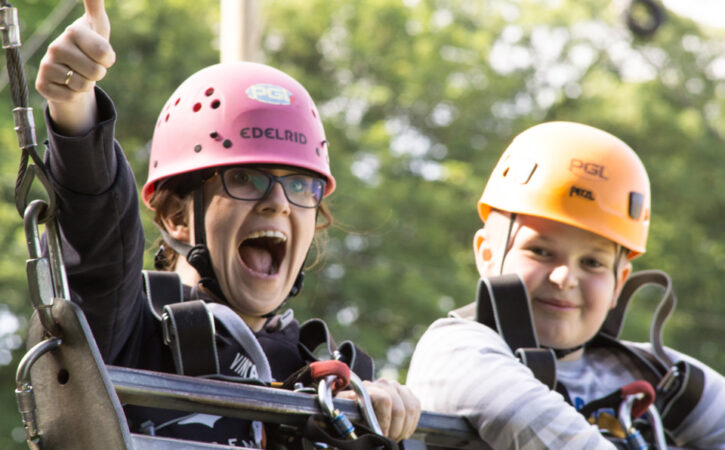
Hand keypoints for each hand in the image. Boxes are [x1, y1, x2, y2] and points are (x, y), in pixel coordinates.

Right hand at [35, 0, 114, 134]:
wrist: (70, 67)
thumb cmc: (90, 45)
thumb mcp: (99, 26)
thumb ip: (96, 6)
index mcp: (73, 31)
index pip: (105, 55)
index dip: (108, 60)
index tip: (101, 54)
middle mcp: (56, 46)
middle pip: (96, 73)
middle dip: (98, 73)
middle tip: (88, 65)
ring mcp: (47, 65)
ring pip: (83, 86)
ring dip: (86, 84)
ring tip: (78, 73)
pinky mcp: (42, 84)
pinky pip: (71, 97)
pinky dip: (74, 95)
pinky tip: (67, 84)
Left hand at [336, 378, 420, 441]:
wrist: (358, 409)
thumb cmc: (351, 415)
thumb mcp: (347, 414)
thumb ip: (350, 413)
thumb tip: (354, 411)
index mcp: (368, 387)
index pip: (384, 399)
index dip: (385, 420)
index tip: (382, 435)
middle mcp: (384, 384)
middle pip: (399, 408)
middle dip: (396, 429)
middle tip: (389, 440)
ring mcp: (397, 387)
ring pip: (410, 408)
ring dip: (404, 428)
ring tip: (395, 437)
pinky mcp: (408, 393)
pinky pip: (416, 408)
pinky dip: (411, 423)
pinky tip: (403, 431)